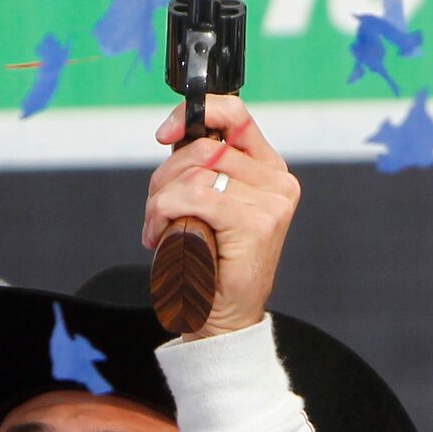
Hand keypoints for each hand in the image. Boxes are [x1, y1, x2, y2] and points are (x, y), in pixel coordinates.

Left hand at [142, 96, 300, 338]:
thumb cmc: (212, 264)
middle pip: (205, 147)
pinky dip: (166, 213)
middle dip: (165, 176)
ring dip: (161, 200)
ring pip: (196, 174)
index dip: (195, 114)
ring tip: (158, 228)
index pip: (235, 114)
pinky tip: (160, 236)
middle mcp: (277, 181)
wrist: (224, 317)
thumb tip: (177, 134)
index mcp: (269, 169)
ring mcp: (272, 202)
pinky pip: (196, 198)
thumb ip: (203, 168)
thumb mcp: (206, 204)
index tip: (165, 134)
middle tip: (155, 210)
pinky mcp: (258, 223)